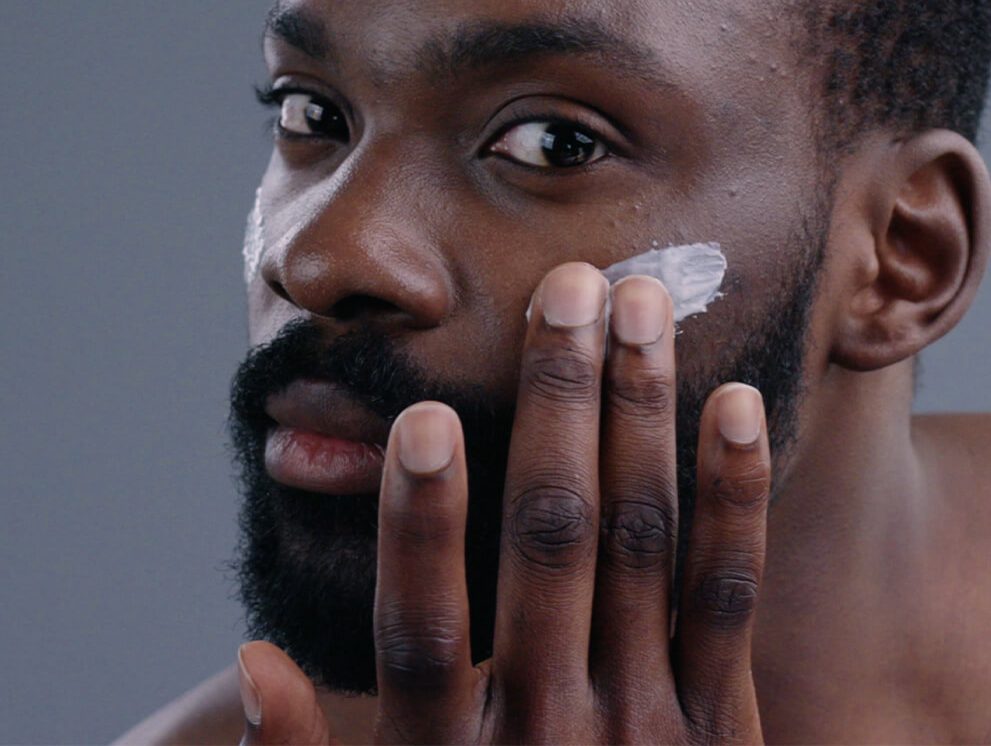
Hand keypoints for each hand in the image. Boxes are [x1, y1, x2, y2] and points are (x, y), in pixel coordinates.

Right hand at [239, 261, 772, 743]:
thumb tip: (253, 657)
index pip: (423, 631)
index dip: (417, 527)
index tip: (417, 420)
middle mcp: (546, 737)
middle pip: (548, 548)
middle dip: (558, 408)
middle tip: (568, 289)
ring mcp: (644, 730)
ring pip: (642, 546)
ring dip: (641, 416)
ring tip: (642, 306)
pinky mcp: (722, 731)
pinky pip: (729, 599)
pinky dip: (734, 497)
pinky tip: (736, 405)